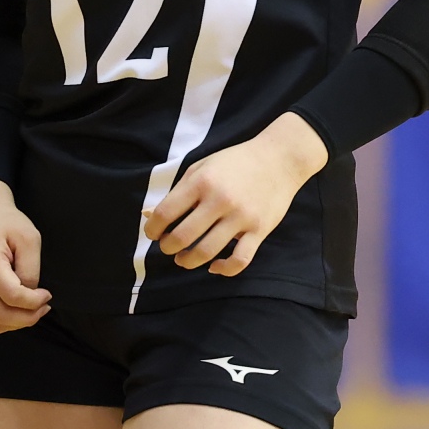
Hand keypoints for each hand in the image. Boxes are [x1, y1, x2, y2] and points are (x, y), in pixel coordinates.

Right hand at [0, 180, 49, 335]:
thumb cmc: (9, 225)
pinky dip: (2, 326)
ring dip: (16, 324)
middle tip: (44, 308)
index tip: (47, 295)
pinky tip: (15, 313)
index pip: (12, 296)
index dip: (35, 302)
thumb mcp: (29, 238)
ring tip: (31, 310)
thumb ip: (30, 270)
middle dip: (28, 317)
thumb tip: (28, 297)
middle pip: (0, 315)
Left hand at [143, 113, 328, 276]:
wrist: (279, 159)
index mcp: (201, 181)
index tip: (153, 234)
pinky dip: (224, 269)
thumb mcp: (202, 167)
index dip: (152, 229)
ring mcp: (241, 217)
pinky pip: (239, 260)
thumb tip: (150, 215)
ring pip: (206, 252)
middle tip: (168, 247)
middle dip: (168, 247)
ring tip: (183, 259)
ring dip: (188, 261)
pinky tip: (214, 266)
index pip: (165, 213)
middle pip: (182, 237)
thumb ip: (178, 191)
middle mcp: (220, 200)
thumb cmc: (235, 162)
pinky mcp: (259, 230)